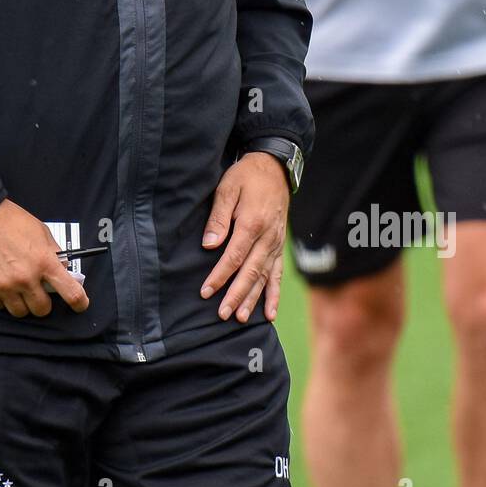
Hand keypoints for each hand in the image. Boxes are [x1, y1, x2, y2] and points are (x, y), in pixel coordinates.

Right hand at [0, 199, 89, 318]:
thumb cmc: (7, 220)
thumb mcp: (40, 231)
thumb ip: (53, 252)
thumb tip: (62, 269)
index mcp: (44, 261)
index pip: (70, 292)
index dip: (79, 302)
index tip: (79, 305)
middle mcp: (26, 278)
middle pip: (42, 309)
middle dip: (42, 301)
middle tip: (36, 290)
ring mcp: (5, 287)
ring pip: (20, 312)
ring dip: (21, 302)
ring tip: (14, 285)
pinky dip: (1, 299)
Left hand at [199, 152, 289, 323]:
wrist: (274, 168)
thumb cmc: (246, 177)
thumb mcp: (227, 188)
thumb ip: (218, 218)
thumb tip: (209, 245)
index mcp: (252, 223)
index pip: (234, 257)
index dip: (220, 276)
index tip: (206, 291)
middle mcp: (267, 237)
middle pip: (251, 272)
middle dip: (236, 295)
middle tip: (223, 314)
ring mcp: (276, 243)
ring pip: (265, 276)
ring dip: (253, 299)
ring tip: (242, 318)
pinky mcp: (279, 246)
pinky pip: (278, 274)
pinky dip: (274, 294)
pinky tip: (270, 313)